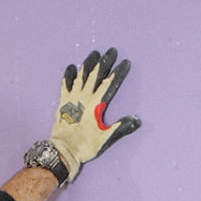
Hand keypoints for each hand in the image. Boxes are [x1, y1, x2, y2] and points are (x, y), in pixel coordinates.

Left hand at [49, 48, 141, 181]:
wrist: (63, 150)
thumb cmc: (85, 145)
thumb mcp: (106, 137)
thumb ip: (121, 127)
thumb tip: (136, 119)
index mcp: (96, 104)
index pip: (109, 84)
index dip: (118, 72)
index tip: (125, 62)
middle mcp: (84, 98)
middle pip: (95, 75)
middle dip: (104, 62)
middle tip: (111, 51)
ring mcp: (72, 99)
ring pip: (81, 76)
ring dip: (88, 64)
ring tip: (94, 53)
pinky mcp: (63, 103)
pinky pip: (65, 85)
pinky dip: (69, 75)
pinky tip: (71, 67)